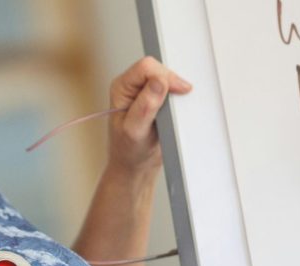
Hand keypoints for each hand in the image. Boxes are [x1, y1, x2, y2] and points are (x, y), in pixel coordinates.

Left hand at [108, 57, 192, 172]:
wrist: (135, 164)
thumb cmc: (128, 150)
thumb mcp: (135, 131)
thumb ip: (145, 107)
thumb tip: (158, 83)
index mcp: (121, 88)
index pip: (146, 68)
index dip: (164, 76)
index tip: (178, 91)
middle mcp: (132, 86)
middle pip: (158, 68)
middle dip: (171, 83)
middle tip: (176, 105)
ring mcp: (144, 91)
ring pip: (167, 76)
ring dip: (175, 90)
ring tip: (173, 111)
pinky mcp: (156, 98)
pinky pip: (172, 88)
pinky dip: (178, 97)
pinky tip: (176, 111)